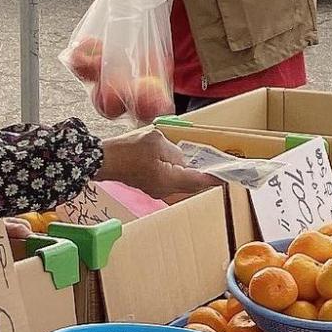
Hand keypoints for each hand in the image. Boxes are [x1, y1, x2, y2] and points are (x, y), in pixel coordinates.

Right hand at [100, 125, 215, 200]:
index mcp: (170, 179)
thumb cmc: (126, 151)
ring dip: (194, 175)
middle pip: (193, 184)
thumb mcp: (156, 142)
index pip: (200, 180)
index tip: (229, 175)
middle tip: (220, 167)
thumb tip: (184, 158)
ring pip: (183, 183)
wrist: (102, 160)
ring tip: (206, 164)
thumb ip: (175, 150)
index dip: (216, 177)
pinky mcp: (150, 185)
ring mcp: (157, 189)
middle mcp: (166, 189)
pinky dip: (181, 173)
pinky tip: (183, 163)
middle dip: (207, 176)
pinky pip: (172, 180)